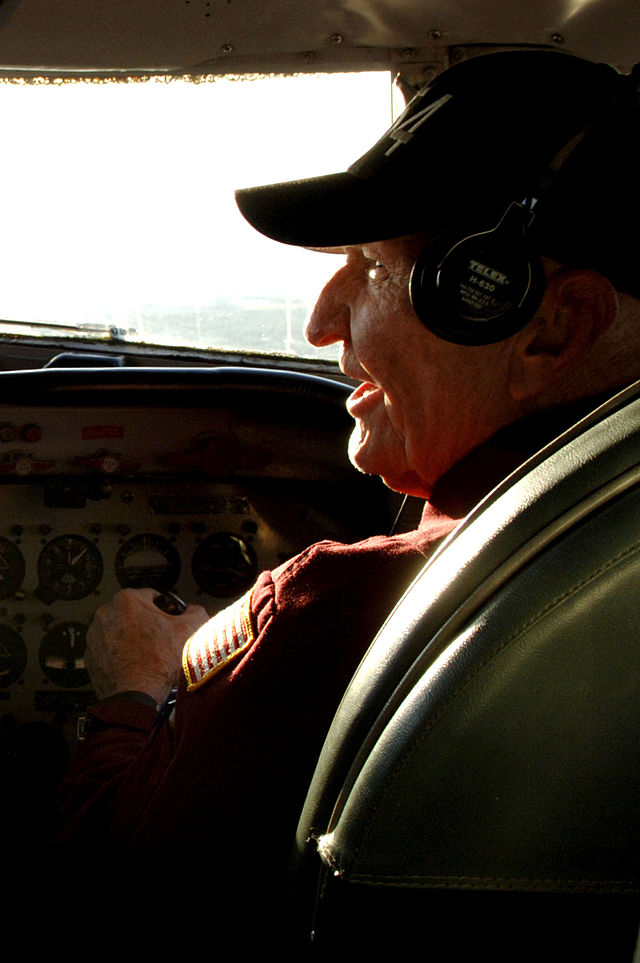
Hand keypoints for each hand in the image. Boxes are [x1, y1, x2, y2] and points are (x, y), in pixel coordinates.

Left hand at [85, 588, 209, 702]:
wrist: (137, 696)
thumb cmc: (159, 663)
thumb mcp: (191, 630)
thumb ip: (195, 612)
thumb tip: (193, 610)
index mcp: (128, 600)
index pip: (152, 596)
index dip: (165, 608)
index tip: (171, 620)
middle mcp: (106, 614)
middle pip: (133, 612)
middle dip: (146, 623)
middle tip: (160, 639)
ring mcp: (95, 636)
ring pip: (119, 630)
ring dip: (131, 638)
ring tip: (148, 654)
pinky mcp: (90, 656)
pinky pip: (108, 649)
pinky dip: (119, 654)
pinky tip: (134, 664)